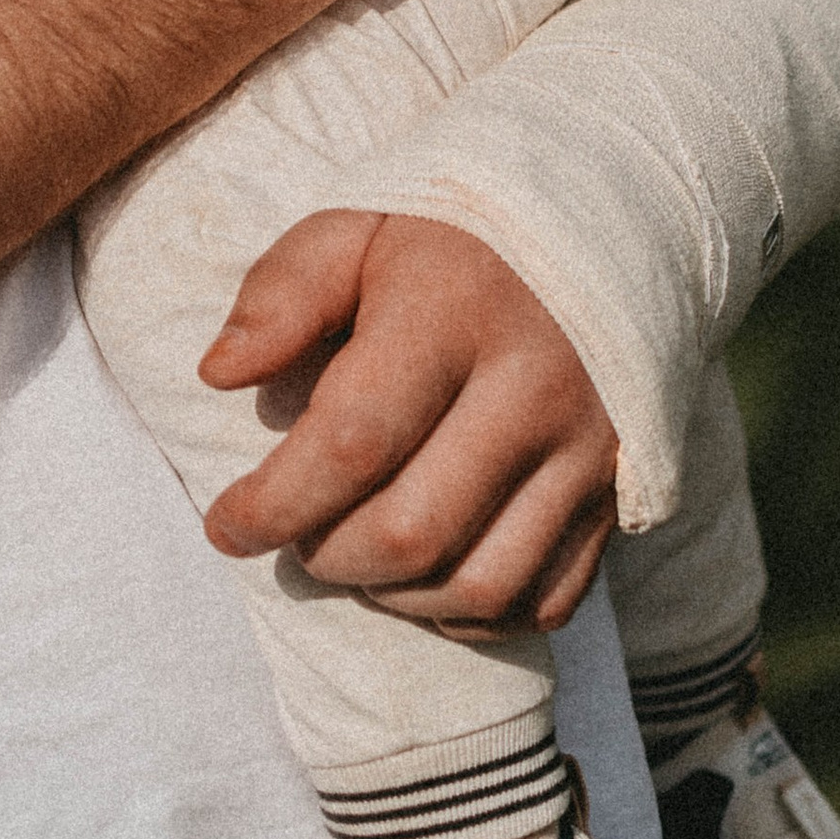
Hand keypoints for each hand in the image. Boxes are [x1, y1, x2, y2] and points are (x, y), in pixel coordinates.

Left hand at [200, 210, 616, 631]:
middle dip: (327, 556)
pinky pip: (543, 601)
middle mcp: (534, 387)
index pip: (352, 442)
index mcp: (457, 310)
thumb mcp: (358, 228)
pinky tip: (427, 572)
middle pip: (411, 533)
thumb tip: (219, 373)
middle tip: (295, 533)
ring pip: (477, 586)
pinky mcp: (620, 491)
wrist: (603, 226)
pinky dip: (471, 612)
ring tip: (354, 551)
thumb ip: (282, 292)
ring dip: (394, 595)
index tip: (226, 524)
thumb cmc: (452, 238)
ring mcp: (588, 447)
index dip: (274, 504)